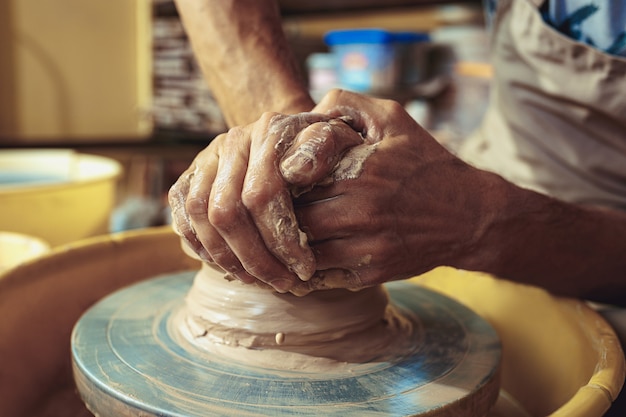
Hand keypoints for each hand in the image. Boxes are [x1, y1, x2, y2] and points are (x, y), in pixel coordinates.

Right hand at [168, 111, 362, 291]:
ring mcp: (206, 159)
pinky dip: (204, 249)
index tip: (305, 269)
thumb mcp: (338, 142)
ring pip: (201, 217)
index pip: (261, 194)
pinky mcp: (188, 178)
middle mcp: (231, 142)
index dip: (281, 239)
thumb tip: (295, 172)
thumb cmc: (324, 149)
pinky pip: (184, 218)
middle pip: (226, 211)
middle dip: (255, 258)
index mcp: (267, 131)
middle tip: (283, 284)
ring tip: (260, 281)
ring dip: (229, 259)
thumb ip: (323, 149)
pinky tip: (234, 268)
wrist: (295, 137)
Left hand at [286, 90, 489, 294]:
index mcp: (360, 171)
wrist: (469, 215)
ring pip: (303, 251)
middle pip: (294, 219)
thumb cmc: (425, 163)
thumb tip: (306, 112)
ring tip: (290, 231)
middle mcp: (361, 211)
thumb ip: (347, 103)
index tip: (281, 179)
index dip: (281, 181)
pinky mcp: (371, 273)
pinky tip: (306, 254)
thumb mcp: (392, 118)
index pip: (294, 181)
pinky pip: (321, 275)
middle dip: (282, 214)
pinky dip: (308, 267)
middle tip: (279, 208)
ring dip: (291, 243)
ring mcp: (366, 247)